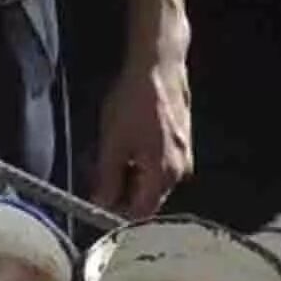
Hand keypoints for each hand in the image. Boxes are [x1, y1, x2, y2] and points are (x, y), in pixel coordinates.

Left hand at [91, 47, 193, 219]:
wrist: (158, 68)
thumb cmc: (134, 102)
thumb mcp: (112, 143)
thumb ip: (107, 179)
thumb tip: (101, 204)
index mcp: (163, 174)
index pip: (140, 212)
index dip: (116, 211)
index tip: (97, 202)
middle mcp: (179, 172)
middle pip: (148, 198)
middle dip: (122, 192)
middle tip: (98, 177)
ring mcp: (183, 157)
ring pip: (152, 181)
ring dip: (130, 176)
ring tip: (111, 155)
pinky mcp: (181, 144)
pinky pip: (159, 165)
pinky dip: (140, 162)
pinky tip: (126, 144)